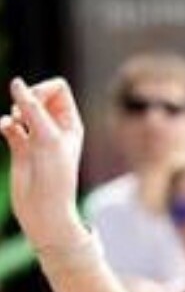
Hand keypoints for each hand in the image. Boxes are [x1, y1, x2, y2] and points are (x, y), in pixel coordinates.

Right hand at [0, 77, 85, 247]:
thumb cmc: (54, 177)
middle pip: (38, 93)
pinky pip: (9, 124)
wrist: (44, 209)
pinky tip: (5, 130)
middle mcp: (56, 129)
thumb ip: (32, 108)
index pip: (58, 87)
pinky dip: (5, 123)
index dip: (42, 89)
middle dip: (27, 97)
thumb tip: (16, 82)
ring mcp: (38, 137)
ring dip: (15, 109)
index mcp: (71, 124)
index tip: (34, 106)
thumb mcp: (47, 138)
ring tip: (17, 124)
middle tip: (23, 116)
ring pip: (22, 107)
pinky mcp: (21, 147)